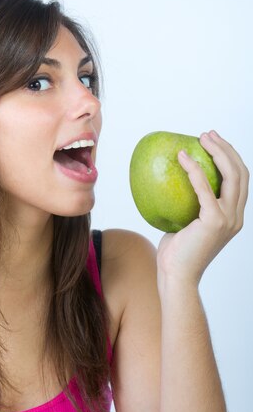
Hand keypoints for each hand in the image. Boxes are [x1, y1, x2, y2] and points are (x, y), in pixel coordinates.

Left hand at [157, 130, 248, 284]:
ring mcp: (229, 219)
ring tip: (200, 139)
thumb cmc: (175, 254)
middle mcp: (236, 217)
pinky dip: (194, 169)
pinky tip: (181, 157)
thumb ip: (188, 207)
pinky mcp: (215, 221)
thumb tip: (171, 185)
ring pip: (231, 175)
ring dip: (217, 152)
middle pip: (241, 172)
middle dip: (227, 148)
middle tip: (207, 135)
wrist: (176, 276)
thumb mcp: (184, 225)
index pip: (240, 181)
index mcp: (234, 217)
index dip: (230, 158)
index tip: (213, 143)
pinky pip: (205, 188)